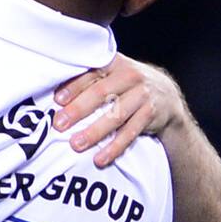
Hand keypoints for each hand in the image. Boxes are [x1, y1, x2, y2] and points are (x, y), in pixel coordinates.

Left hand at [51, 53, 186, 166]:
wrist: (165, 95)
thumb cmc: (126, 85)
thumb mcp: (111, 75)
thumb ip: (89, 79)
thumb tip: (54, 95)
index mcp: (114, 63)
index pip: (91, 72)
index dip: (73, 86)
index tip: (57, 100)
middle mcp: (130, 76)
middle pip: (100, 93)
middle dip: (78, 109)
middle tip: (59, 124)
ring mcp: (142, 95)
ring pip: (115, 116)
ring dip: (94, 132)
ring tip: (76, 145)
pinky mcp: (149, 114)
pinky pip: (129, 133)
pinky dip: (114, 147)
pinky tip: (100, 159)